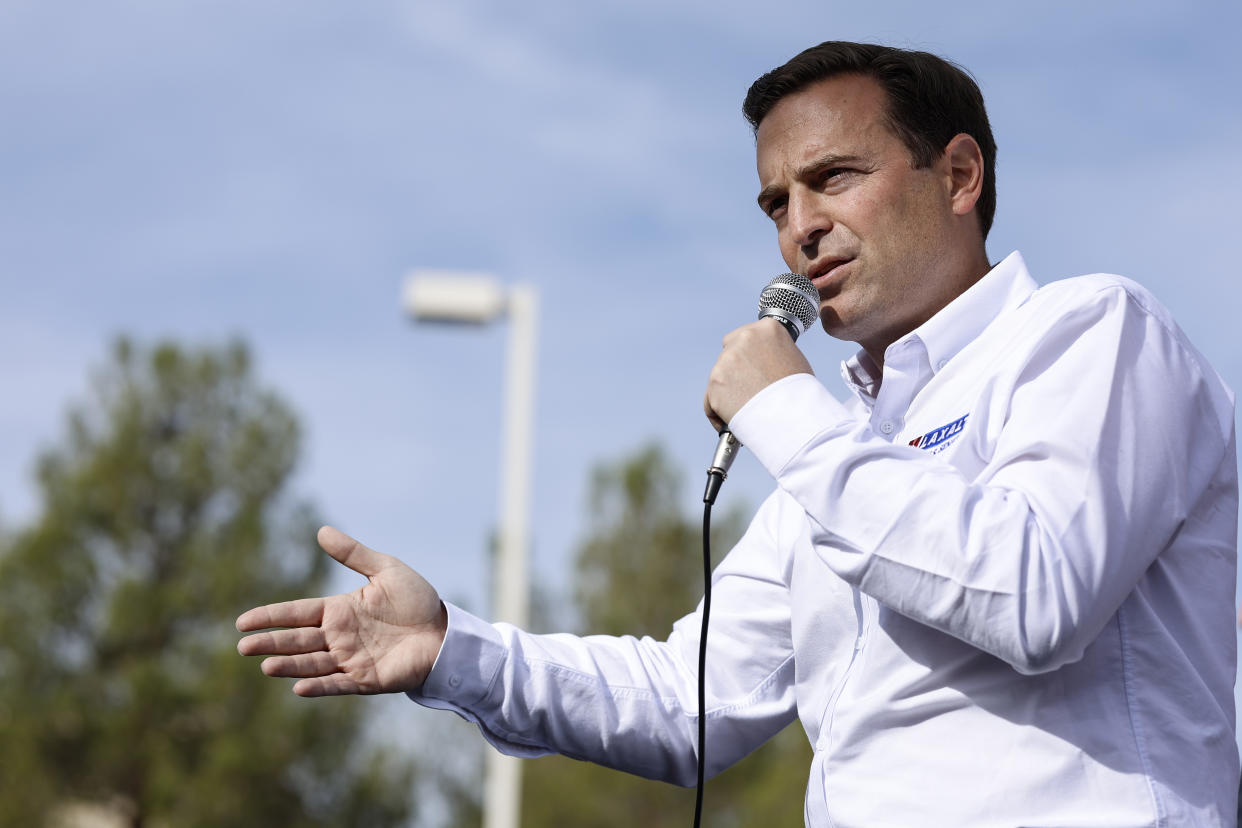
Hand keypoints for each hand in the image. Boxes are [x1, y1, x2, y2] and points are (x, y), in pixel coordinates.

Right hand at [236, 525, 447, 696]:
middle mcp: (339, 636)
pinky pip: (337, 684)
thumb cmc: (417, 601)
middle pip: (297, 640)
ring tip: (266, 666)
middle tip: (243, 647)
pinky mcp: (366, 679)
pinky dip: (319, 687)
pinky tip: (298, 687)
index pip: (297, 614)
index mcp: (340, 610)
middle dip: (270, 643)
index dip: (271, 617)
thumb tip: (321, 531)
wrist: (445, 632)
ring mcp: (350, 659)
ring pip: (311, 664)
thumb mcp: (386, 570)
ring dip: (289, 666)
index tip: (242, 622)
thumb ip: (354, 554)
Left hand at [704, 318, 813, 430]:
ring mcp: (727, 361)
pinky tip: (735, 418)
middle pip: (728, 351)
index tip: (752, 369)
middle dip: (734, 370)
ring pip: (719, 377)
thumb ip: (773, 352)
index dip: (748, 355)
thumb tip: (761, 358)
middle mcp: (744, 338)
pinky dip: (719, 411)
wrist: (794, 418)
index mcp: (768, 328)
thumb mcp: (793, 359)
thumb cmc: (800, 394)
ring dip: (728, 391)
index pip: (745, 336)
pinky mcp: (714, 384)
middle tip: (748, 389)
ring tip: (748, 408)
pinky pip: (711, 400)